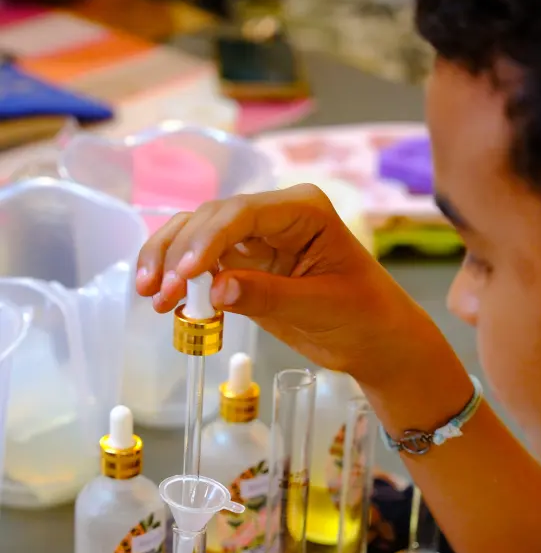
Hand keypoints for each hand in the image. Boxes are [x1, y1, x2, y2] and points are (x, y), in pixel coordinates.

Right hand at [136, 185, 415, 385]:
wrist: (377, 342)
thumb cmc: (364, 317)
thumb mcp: (320, 307)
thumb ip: (268, 296)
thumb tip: (215, 289)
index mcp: (302, 209)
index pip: (241, 214)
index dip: (206, 240)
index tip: (183, 273)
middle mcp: (275, 215)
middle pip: (210, 220)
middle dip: (179, 254)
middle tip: (158, 293)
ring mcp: (257, 239)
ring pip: (197, 236)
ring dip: (169, 262)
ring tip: (150, 297)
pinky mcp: (245, 266)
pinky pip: (203, 264)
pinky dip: (180, 279)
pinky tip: (164, 301)